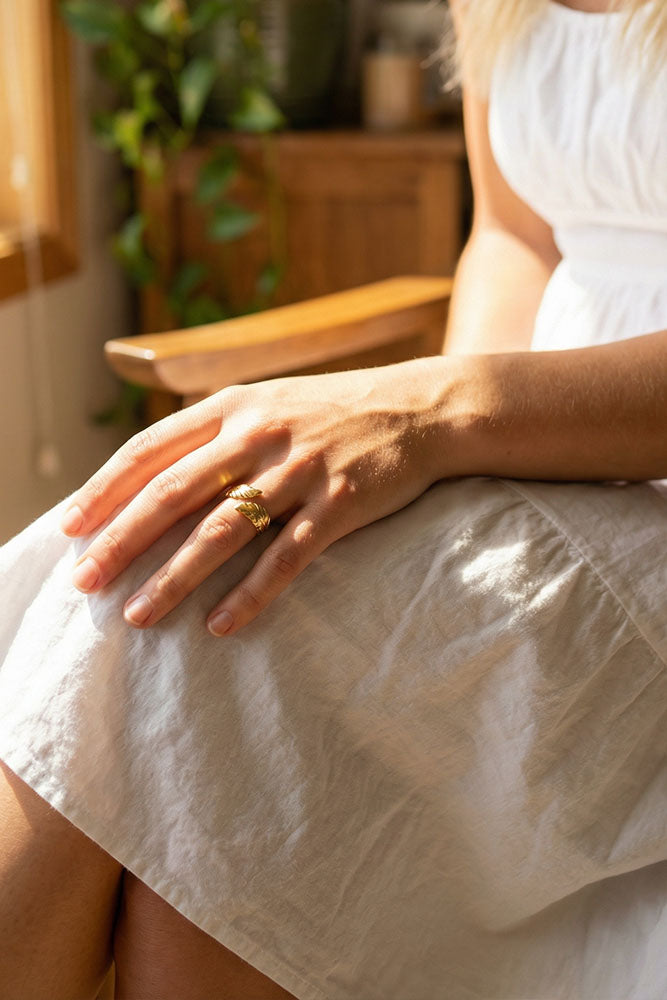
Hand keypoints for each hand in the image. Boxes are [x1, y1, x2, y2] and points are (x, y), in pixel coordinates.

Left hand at [60, 359, 446, 634]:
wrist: (422, 408)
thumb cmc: (336, 412)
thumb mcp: (269, 401)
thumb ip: (215, 430)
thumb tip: (153, 476)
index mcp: (234, 406)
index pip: (151, 448)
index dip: (104, 488)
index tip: (69, 527)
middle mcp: (259, 433)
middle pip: (173, 493)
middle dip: (122, 541)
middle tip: (84, 583)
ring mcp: (300, 469)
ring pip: (221, 531)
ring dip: (174, 577)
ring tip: (137, 616)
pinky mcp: (339, 504)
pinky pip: (286, 558)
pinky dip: (250, 594)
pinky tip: (220, 626)